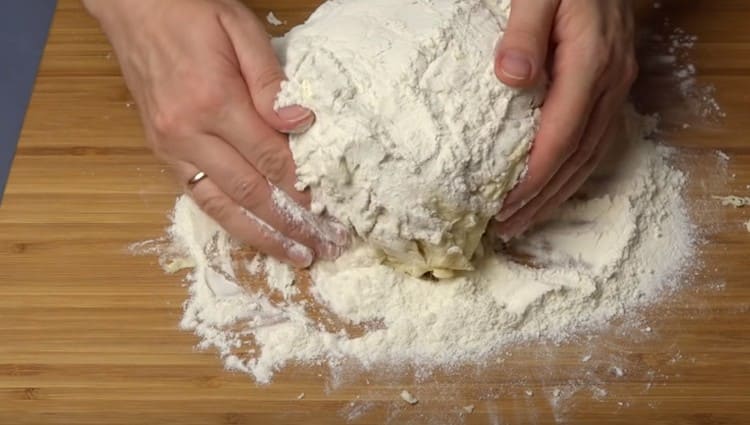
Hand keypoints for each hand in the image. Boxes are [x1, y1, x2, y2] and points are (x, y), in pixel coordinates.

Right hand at [84, 0, 346, 266]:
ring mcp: (170, 148)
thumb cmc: (190, 12)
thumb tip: (302, 122)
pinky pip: (199, 197)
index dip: (301, 187)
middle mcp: (188, 134)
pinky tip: (254, 235)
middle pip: (249, 192)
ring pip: (222, 206)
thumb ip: (271, 80)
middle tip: (321, 246)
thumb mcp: (239, 29)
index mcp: (213, 101)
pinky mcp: (161, 153)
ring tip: (293, 255)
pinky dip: (230, 221)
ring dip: (261, 235)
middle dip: (289, 224)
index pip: (269, 158)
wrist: (132, 8)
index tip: (328, 209)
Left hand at [493, 0, 636, 238]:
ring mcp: (617, 85)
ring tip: (523, 220)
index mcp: (591, 63)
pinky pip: (595, 140)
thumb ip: (524, 31)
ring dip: (557, 193)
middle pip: (577, 157)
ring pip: (590, 155)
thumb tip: (510, 78)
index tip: (503, 206)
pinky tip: (551, 187)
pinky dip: (572, 171)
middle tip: (506, 227)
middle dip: (542, 198)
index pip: (561, 136)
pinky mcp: (612, 86)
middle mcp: (611, 82)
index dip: (534, 177)